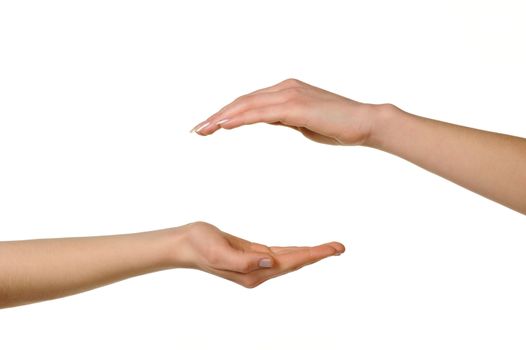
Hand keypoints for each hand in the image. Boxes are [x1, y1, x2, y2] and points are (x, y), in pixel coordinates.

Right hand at [170, 222, 344, 287]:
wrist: (185, 244)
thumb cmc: (200, 245)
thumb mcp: (219, 252)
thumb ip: (244, 260)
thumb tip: (271, 261)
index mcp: (253, 272)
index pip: (290, 262)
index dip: (313, 254)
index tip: (333, 249)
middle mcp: (258, 272)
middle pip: (295, 262)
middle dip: (318, 254)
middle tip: (341, 247)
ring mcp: (256, 265)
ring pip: (290, 259)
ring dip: (310, 254)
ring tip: (330, 248)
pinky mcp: (252, 257)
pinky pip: (280, 255)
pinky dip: (295, 252)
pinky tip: (304, 251)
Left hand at [191, 78, 391, 145]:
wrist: (365, 123)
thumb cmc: (337, 126)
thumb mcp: (302, 122)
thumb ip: (283, 118)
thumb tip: (266, 118)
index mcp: (285, 91)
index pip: (249, 101)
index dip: (227, 113)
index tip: (210, 126)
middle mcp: (284, 88)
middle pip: (242, 101)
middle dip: (217, 115)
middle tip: (197, 130)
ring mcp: (290, 94)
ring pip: (247, 104)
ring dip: (222, 117)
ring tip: (203, 129)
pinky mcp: (296, 106)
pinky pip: (261, 112)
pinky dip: (240, 118)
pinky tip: (224, 125)